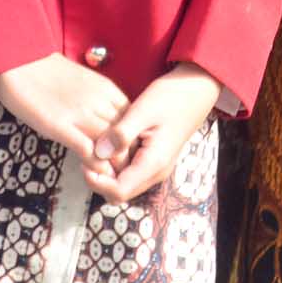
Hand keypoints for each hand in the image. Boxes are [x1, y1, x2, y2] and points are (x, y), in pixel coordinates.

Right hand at [0, 54, 128, 164]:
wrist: (19, 59)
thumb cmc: (47, 72)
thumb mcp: (82, 83)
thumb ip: (97, 101)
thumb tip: (104, 122)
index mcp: (107, 90)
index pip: (133, 120)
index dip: (133, 141)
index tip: (128, 157)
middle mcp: (100, 101)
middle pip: (127, 135)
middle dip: (127, 157)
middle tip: (124, 176)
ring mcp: (81, 113)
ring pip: (111, 145)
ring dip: (113, 166)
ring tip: (112, 182)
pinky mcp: (60, 124)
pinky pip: (86, 148)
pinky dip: (93, 164)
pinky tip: (93, 174)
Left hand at [83, 63, 222, 203]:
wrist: (196, 90)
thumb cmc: (172, 97)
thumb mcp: (143, 110)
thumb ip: (121, 133)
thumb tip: (98, 153)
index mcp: (154, 163)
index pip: (118, 192)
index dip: (97, 182)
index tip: (84, 162)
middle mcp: (157, 172)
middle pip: (120, 193)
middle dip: (100, 179)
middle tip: (88, 153)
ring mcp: (157, 167)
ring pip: (124, 184)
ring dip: (108, 172)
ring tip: (98, 147)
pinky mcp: (154, 160)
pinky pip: (130, 172)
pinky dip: (117, 164)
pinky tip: (111, 144)